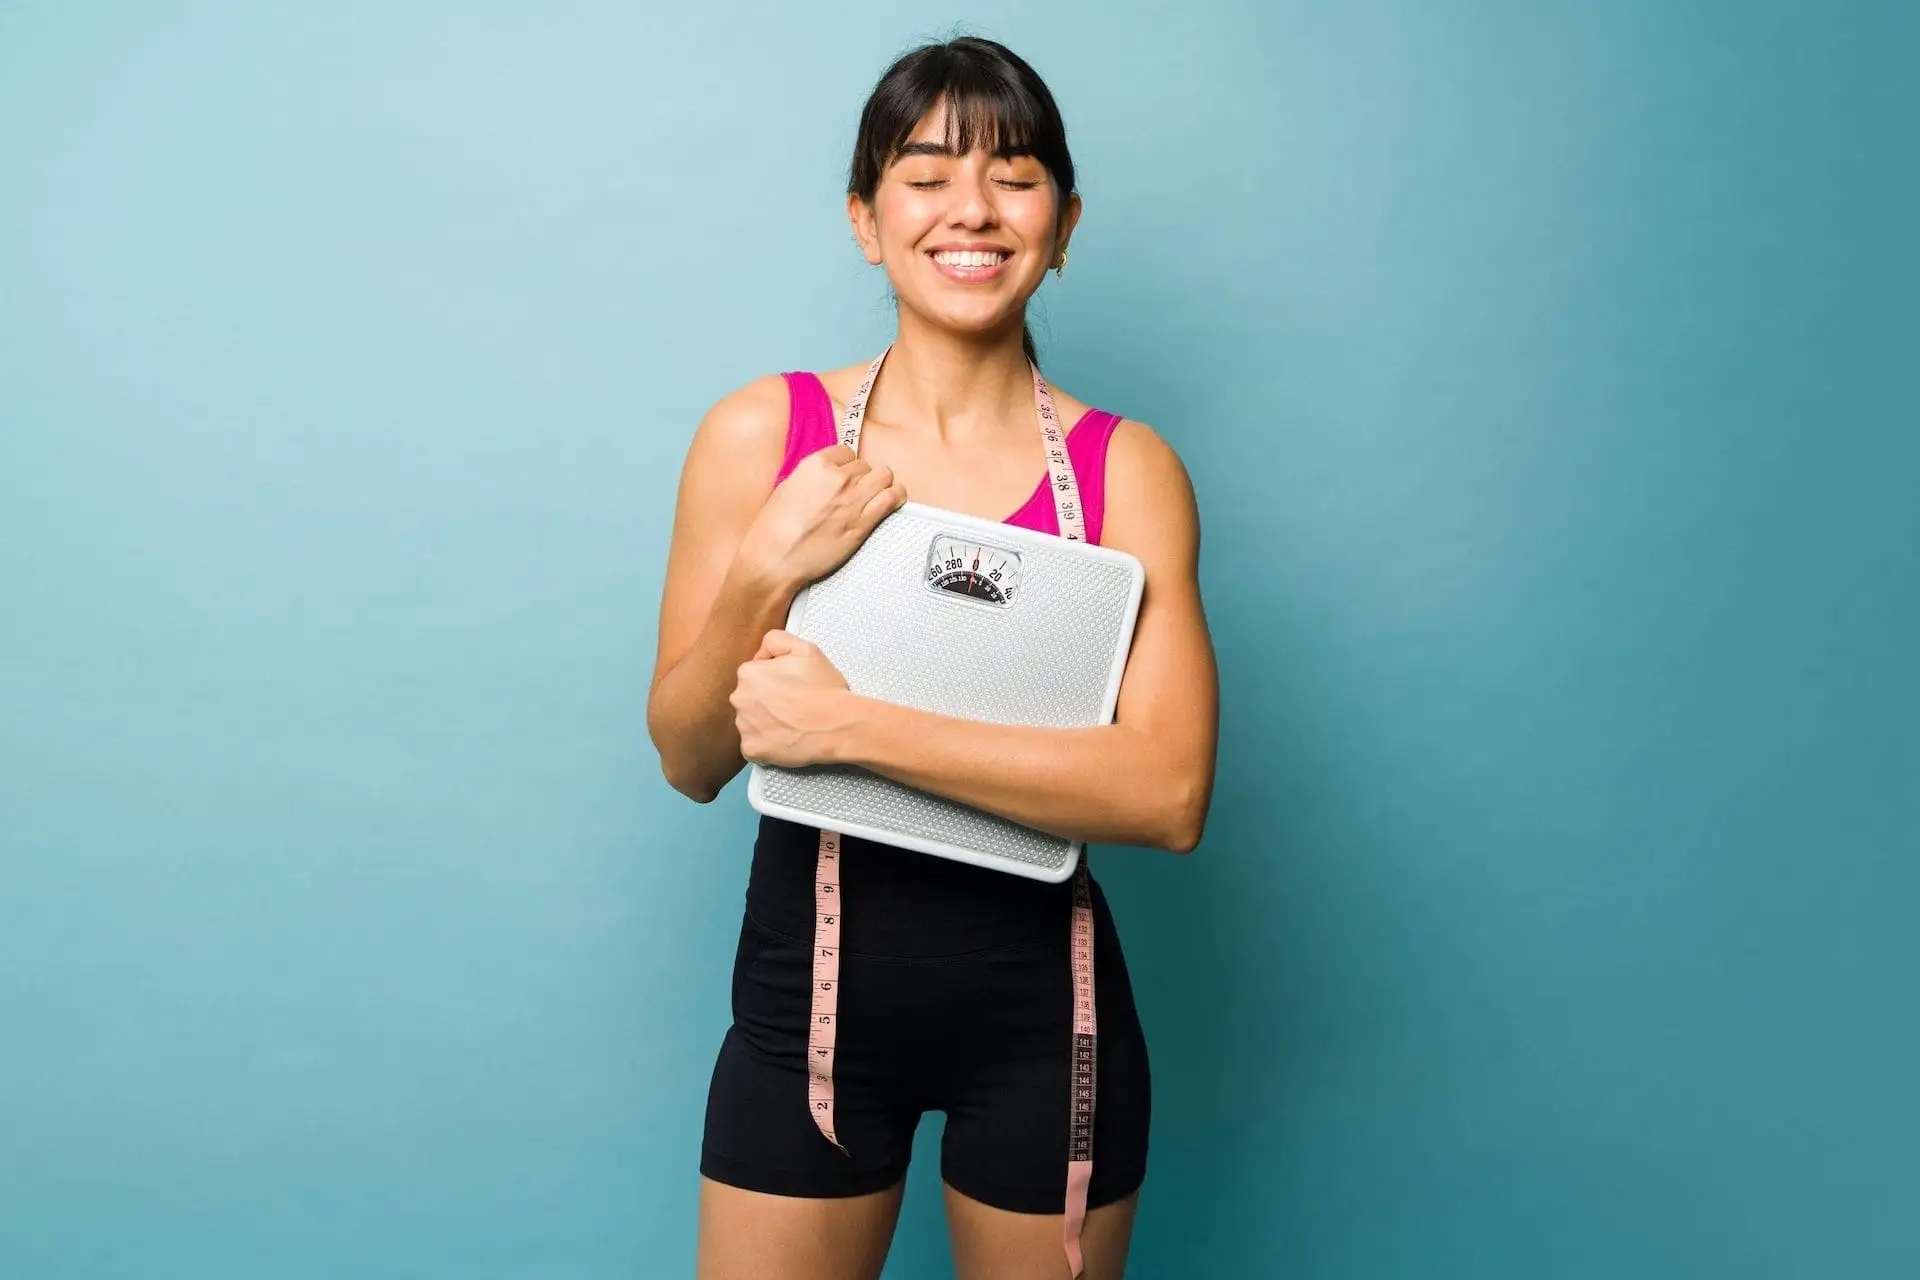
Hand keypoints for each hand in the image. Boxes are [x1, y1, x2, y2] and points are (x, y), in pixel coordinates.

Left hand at [731, 630, 857, 767]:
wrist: (838, 726)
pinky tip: (786, 739)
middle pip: (749, 698)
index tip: (792, 686)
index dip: (775, 679)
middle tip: (793, 705)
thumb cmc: (824, 688)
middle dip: (767, 701)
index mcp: (748, 673)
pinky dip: (766, 743)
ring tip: (792, 723)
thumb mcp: (804, 648)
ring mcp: (744, 727)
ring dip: (766, 722)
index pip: (754, 674)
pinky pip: (754, 745)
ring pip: (750, 722)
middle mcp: (739, 699)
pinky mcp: (752, 749)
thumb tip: (762, 653)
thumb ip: (776, 640)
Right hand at [737, 445, 906, 591]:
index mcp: (816, 465)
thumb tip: (825, 477)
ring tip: (879, 493)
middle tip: (856, 492)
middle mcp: (837, 478)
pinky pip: (891, 498)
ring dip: (882, 484)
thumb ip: (811, 478)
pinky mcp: (863, 523)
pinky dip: (895, 497)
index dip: (847, 465)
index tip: (845, 476)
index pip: (846, 452)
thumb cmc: (773, 527)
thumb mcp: (786, 488)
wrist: (775, 558)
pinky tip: (893, 500)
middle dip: (862, 477)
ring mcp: (853, 500)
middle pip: (865, 466)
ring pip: (884, 477)